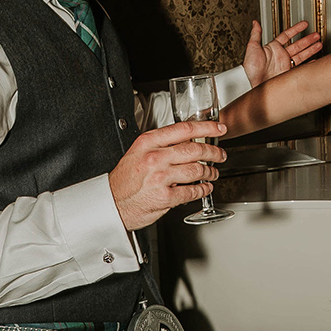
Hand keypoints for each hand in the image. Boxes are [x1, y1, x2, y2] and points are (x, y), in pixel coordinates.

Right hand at [109, 119, 226, 230]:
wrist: (110, 203)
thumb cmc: (124, 180)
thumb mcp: (138, 152)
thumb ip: (161, 146)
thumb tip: (187, 142)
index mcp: (148, 142)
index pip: (184, 129)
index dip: (206, 127)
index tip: (219, 128)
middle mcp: (155, 158)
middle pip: (195, 149)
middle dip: (213, 152)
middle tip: (220, 155)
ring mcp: (160, 178)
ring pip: (197, 170)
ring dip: (209, 172)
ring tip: (212, 173)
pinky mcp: (164, 197)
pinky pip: (192, 191)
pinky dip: (203, 189)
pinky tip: (205, 188)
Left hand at [243, 18, 321, 86]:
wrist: (253, 84)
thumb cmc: (251, 68)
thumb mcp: (252, 48)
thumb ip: (255, 35)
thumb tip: (255, 23)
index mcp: (273, 48)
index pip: (287, 35)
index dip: (296, 29)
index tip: (304, 25)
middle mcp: (280, 56)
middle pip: (297, 45)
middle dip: (307, 40)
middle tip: (316, 35)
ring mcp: (285, 65)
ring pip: (301, 55)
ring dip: (310, 50)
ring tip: (319, 44)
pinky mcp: (288, 74)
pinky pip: (301, 68)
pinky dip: (309, 65)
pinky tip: (314, 62)